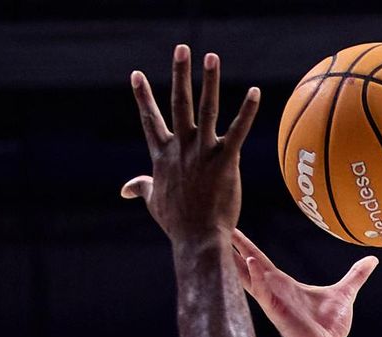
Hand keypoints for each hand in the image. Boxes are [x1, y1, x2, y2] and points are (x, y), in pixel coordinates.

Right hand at [122, 46, 259, 242]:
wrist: (198, 241)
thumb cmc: (177, 225)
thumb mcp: (154, 203)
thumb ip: (142, 187)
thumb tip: (125, 188)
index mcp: (164, 157)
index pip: (150, 121)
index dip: (143, 97)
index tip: (136, 75)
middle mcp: (182, 149)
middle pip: (178, 104)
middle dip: (180, 74)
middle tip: (181, 48)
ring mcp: (203, 154)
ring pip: (206, 110)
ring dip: (208, 81)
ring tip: (210, 56)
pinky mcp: (225, 162)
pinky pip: (237, 131)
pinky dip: (247, 111)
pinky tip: (255, 92)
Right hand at [232, 227, 377, 336]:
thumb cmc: (331, 328)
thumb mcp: (346, 293)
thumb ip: (356, 275)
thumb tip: (372, 260)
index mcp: (285, 285)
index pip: (261, 261)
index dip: (248, 248)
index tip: (234, 232)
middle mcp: (275, 291)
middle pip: (249, 266)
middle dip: (235, 249)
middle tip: (218, 231)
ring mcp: (273, 302)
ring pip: (250, 278)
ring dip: (238, 262)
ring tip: (223, 245)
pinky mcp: (277, 312)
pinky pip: (263, 292)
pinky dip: (257, 278)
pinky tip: (250, 264)